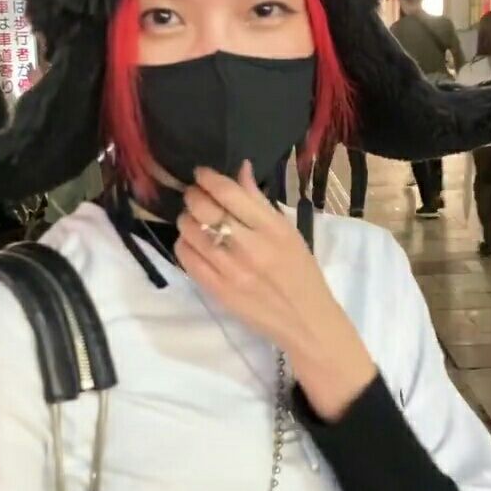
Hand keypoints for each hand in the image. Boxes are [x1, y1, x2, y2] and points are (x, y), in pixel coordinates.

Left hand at [176, 162, 376, 420]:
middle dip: (193, 195)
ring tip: (192, 218)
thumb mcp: (288, 232)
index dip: (208, 177)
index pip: (229, 193)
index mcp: (272, 228)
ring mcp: (231, 271)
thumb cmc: (301, 272)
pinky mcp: (217, 291)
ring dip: (186, 218)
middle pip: (205, 209)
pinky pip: (187, 260)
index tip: (202, 174)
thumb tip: (240, 169)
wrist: (305, 321)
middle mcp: (250, 247)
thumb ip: (259, 201)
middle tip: (194, 195)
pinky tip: (192, 242)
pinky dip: (184, 244)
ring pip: (191, 232)